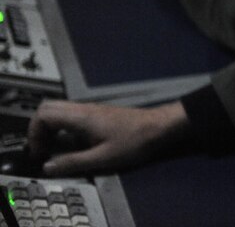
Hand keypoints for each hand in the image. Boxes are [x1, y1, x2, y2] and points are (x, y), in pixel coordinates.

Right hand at [27, 99, 189, 176]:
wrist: (159, 126)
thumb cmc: (135, 140)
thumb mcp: (103, 157)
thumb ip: (73, 162)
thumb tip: (48, 167)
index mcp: (81, 117)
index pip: (43, 114)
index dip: (34, 133)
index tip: (39, 152)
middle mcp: (83, 109)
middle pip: (48, 107)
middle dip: (38, 128)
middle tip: (42, 150)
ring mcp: (91, 109)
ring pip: (59, 110)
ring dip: (50, 128)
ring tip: (53, 149)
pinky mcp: (98, 114)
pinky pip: (70, 114)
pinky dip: (62, 127)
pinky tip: (70, 143)